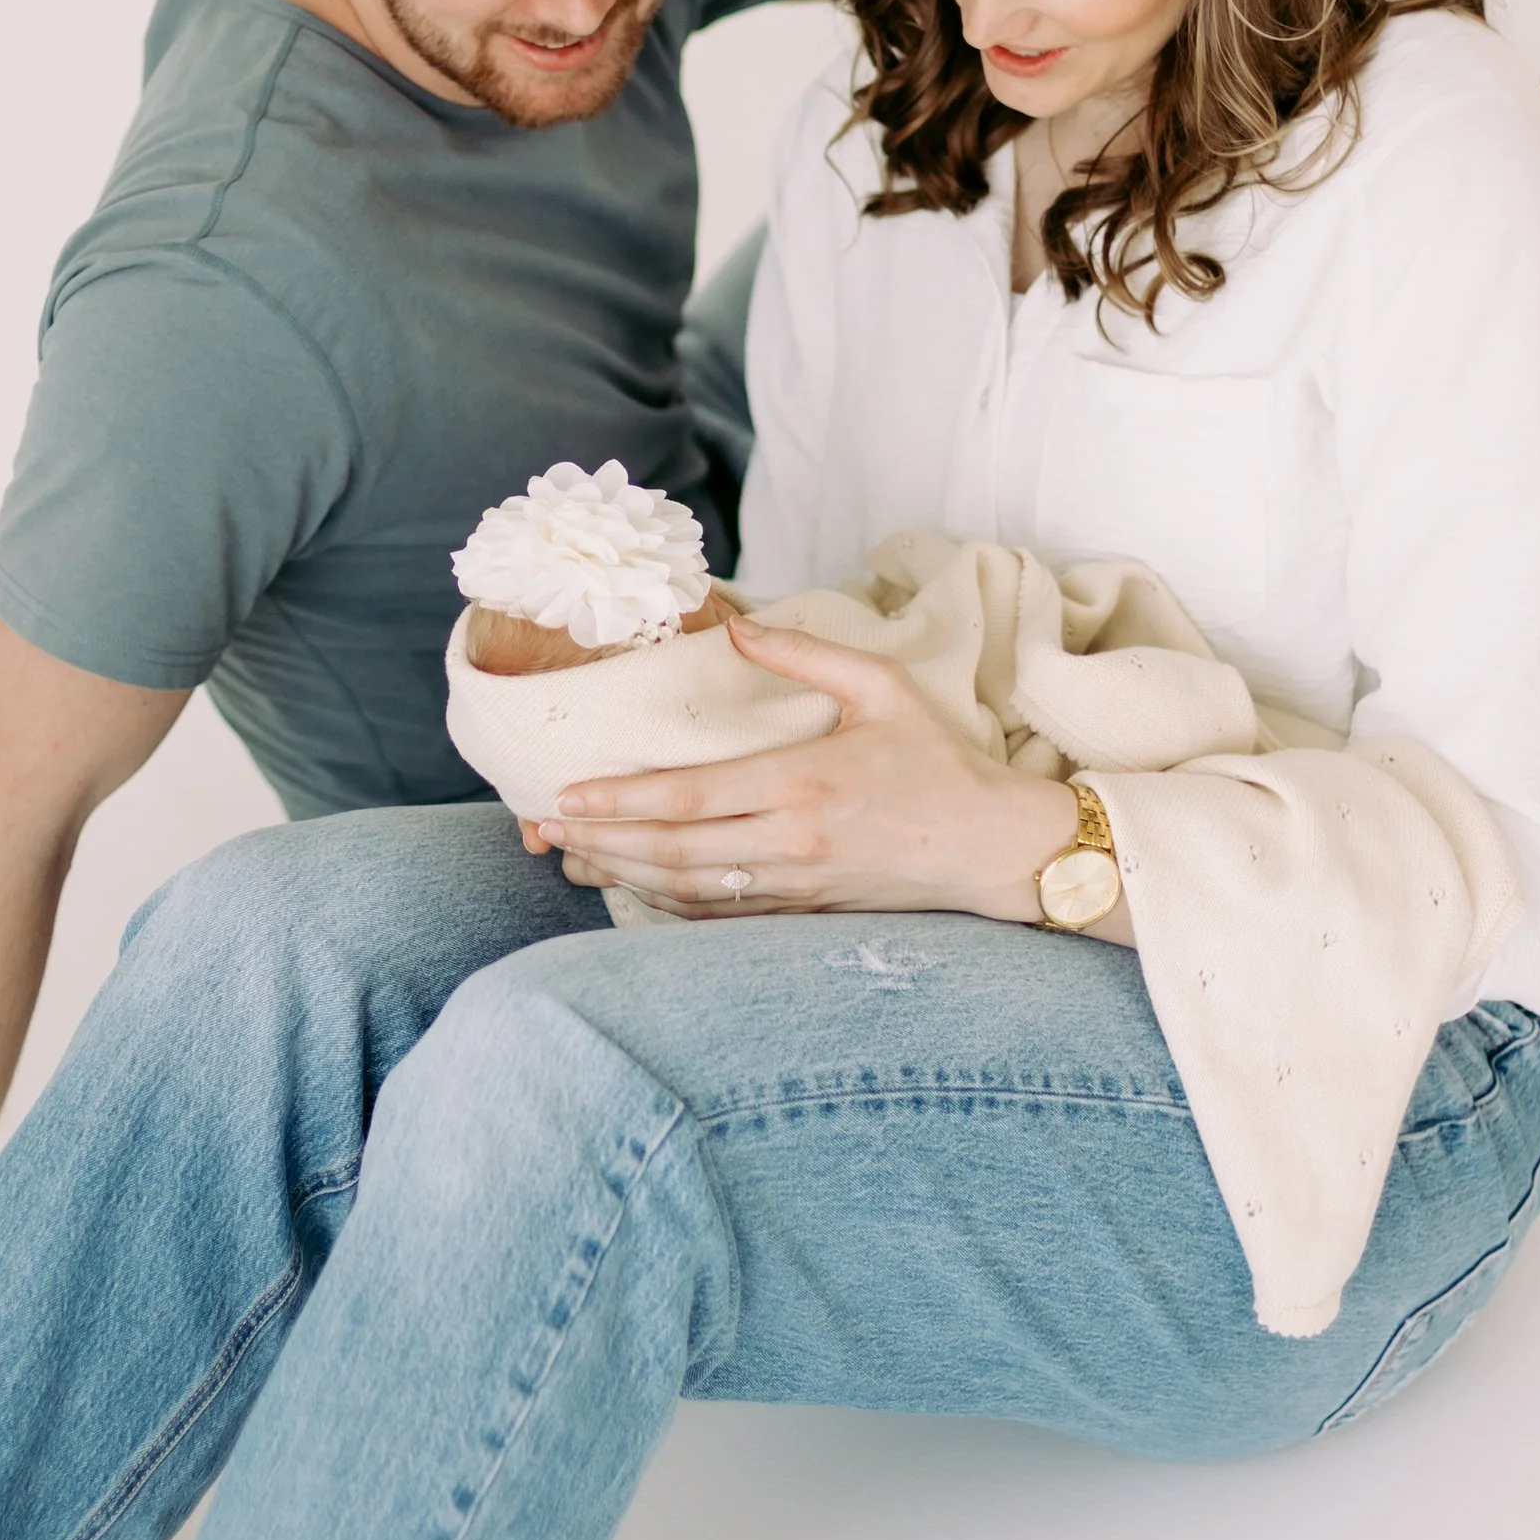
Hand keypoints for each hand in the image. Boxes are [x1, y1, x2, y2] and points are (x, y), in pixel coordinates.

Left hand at [545, 617, 1082, 920]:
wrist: (996, 849)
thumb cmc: (941, 762)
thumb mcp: (885, 686)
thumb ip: (807, 653)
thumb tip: (739, 624)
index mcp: (804, 782)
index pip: (690, 797)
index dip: (620, 801)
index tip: (567, 794)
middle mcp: (791, 841)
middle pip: (671, 850)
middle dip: (598, 840)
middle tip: (543, 826)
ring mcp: (795, 886)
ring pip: (686, 890)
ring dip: (620, 875)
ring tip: (567, 855)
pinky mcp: (804, 912)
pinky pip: (718, 915)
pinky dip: (665, 903)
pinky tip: (630, 885)